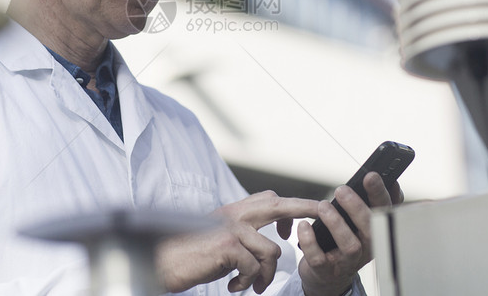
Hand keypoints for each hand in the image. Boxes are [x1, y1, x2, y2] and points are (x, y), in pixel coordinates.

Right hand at [156, 191, 318, 292]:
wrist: (165, 262)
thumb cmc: (194, 255)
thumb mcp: (222, 238)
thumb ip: (244, 233)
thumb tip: (272, 241)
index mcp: (234, 210)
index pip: (270, 200)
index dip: (291, 207)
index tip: (303, 219)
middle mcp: (235, 214)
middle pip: (279, 206)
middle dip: (304, 210)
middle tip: (322, 213)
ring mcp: (232, 228)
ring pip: (271, 252)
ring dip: (266, 275)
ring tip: (252, 285)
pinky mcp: (228, 246)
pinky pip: (255, 268)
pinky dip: (248, 283)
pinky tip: (234, 287)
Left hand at [296, 172, 400, 295]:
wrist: (326, 275)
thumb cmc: (343, 241)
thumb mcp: (360, 223)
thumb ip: (372, 202)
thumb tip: (386, 180)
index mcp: (375, 232)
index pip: (385, 212)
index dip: (379, 194)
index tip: (370, 176)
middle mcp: (366, 248)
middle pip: (370, 229)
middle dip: (357, 207)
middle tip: (341, 190)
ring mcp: (346, 261)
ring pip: (350, 245)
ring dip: (336, 224)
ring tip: (323, 207)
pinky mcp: (326, 271)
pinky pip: (319, 259)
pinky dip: (311, 242)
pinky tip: (304, 226)